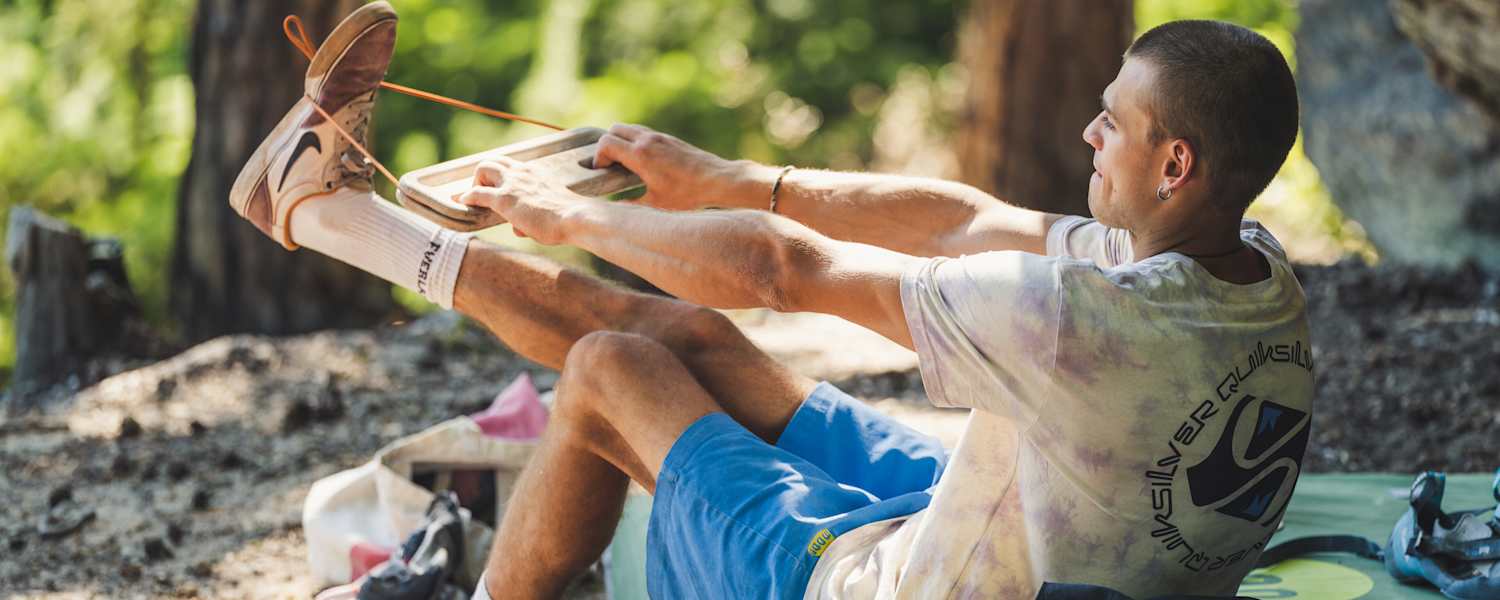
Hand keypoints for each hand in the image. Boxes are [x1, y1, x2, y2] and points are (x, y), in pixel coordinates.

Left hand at [457, 156, 599, 244]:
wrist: (577, 218)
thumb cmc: (569, 219)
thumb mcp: (550, 214)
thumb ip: (532, 217)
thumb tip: (518, 229)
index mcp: (535, 173)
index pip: (511, 166)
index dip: (499, 176)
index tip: (494, 187)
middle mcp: (523, 173)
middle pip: (493, 161)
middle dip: (483, 175)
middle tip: (482, 192)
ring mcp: (512, 184)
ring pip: (483, 169)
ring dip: (475, 182)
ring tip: (473, 198)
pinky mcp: (504, 199)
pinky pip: (477, 194)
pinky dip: (467, 197)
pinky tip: (461, 203)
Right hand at [593, 123, 754, 210]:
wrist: (717, 180)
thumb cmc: (687, 194)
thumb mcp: (656, 205)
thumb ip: (631, 207)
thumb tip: (614, 213)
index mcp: (640, 155)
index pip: (606, 143)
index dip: (598, 157)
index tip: (602, 172)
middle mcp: (647, 140)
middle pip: (614, 130)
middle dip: (606, 146)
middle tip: (610, 166)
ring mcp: (659, 137)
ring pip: (629, 128)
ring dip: (621, 141)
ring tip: (624, 164)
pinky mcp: (669, 138)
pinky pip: (643, 132)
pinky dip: (635, 141)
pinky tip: (643, 162)